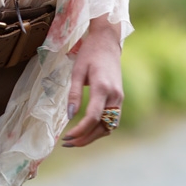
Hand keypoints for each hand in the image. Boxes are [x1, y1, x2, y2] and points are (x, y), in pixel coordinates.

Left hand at [61, 15, 123, 147]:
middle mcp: (114, 95)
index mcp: (102, 87)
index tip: (66, 137)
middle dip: (85, 139)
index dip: (79, 131)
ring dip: (94, 136)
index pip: (93, 117)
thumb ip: (74, 94)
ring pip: (109, 127)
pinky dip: (101, 129)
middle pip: (103, 126)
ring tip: (76, 139)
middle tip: (68, 143)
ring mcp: (119, 98)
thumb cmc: (90, 54)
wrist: (108, 42)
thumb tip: (69, 116)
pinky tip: (87, 130)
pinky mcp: (119, 99)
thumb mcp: (77, 71)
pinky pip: (112, 120)